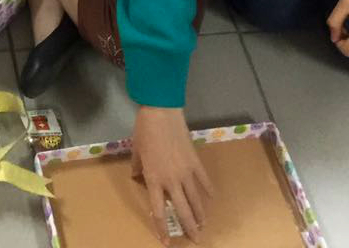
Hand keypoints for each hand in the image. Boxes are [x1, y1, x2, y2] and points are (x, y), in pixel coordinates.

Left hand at [131, 106, 212, 243]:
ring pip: (196, 199)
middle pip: (182, 210)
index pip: (158, 210)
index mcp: (154, 179)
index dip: (162, 228)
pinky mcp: (196, 162)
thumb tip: (137, 177)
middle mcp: (172, 180)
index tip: (166, 242)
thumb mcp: (135, 152)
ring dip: (201, 214)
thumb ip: (137, 168)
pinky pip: (204, 180)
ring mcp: (186, 172)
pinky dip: (208, 190)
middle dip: (189, 228)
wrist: (161, 113)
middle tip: (195, 240)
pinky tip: (212, 198)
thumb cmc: (144, 131)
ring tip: (204, 225)